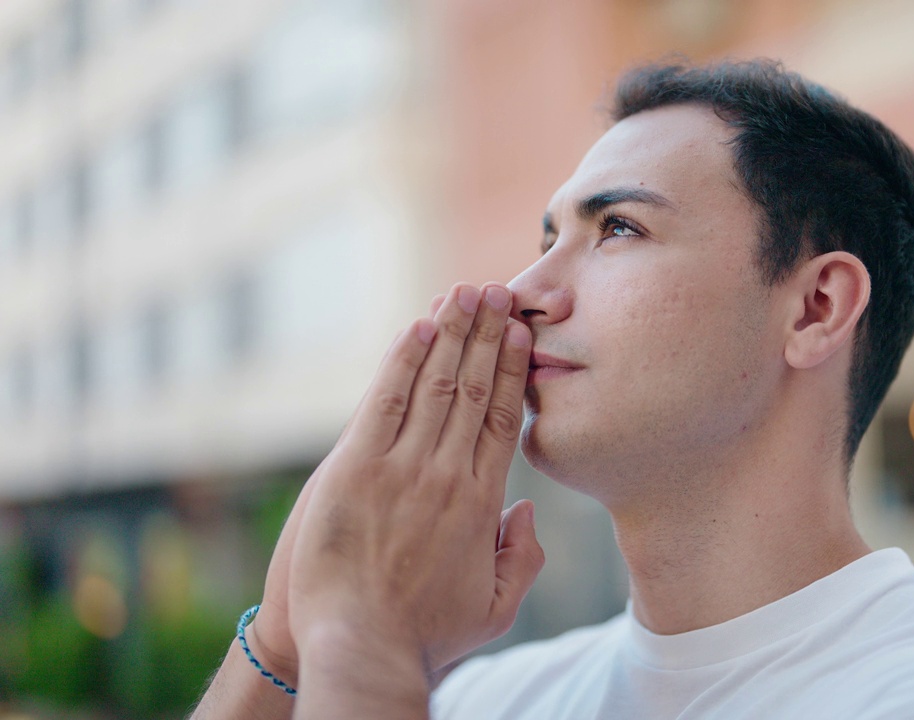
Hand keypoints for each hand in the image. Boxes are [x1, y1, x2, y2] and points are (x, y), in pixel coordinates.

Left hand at [287, 282, 542, 674]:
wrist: (362, 650)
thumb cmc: (427, 636)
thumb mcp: (495, 609)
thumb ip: (522, 558)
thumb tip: (526, 513)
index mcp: (482, 504)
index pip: (501, 420)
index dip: (510, 371)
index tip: (518, 335)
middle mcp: (446, 476)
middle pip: (472, 389)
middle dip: (486, 335)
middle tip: (498, 291)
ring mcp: (400, 470)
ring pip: (433, 384)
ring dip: (451, 333)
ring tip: (465, 293)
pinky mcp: (353, 470)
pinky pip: (384, 400)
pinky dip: (402, 359)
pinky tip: (418, 326)